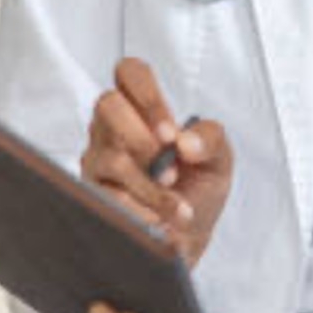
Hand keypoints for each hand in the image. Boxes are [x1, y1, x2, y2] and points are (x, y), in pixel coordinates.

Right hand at [80, 58, 232, 263]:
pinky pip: (109, 196)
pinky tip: (162, 222)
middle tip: (170, 168)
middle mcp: (113, 129)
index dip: (147, 95)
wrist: (188, 239)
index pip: (130, 72)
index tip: (169, 133)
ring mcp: (98, 160)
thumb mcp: (219, 160)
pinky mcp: (93, 194)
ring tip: (178, 207)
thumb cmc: (198, 190)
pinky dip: (143, 210)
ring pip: (112, 158)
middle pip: (108, 104)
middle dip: (143, 139)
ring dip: (152, 186)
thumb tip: (184, 142)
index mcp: (142, 110)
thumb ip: (211, 138)